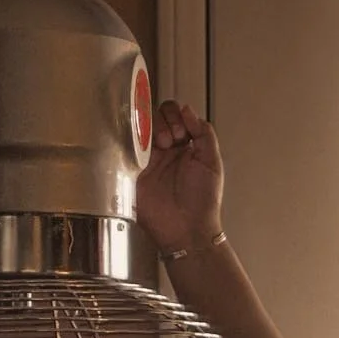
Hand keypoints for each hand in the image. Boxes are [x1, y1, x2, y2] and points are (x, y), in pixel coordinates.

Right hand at [136, 100, 222, 254]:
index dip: (178, 116)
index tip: (184, 134)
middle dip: (165, 121)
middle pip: (156, 116)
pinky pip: (127, 146)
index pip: (176, 115)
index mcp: (185, 145)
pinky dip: (134, 139)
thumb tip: (187, 109)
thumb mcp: (212, 162)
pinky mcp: (132, 171)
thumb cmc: (203, 198)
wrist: (186, 228)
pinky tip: (144, 147)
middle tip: (173, 140)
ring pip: (141, 127)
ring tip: (162, 146)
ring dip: (152, 129)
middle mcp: (165, 149)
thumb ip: (203, 133)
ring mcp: (147, 159)